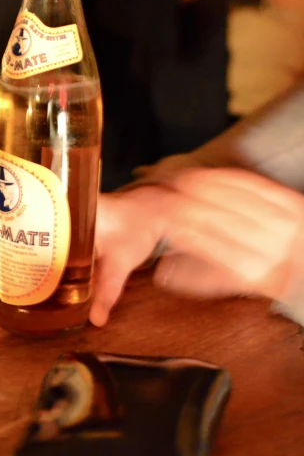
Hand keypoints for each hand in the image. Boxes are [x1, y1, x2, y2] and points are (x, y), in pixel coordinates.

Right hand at [0, 183, 166, 320]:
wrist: (150, 212)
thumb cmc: (136, 228)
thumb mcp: (123, 258)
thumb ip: (110, 288)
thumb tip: (96, 321)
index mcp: (66, 205)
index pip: (20, 200)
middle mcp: (51, 204)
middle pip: (4, 217)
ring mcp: (48, 213)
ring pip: (5, 223)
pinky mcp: (51, 224)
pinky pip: (17, 227)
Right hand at [151, 167, 303, 303]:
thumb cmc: (267, 272)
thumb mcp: (234, 282)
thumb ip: (201, 278)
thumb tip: (164, 272)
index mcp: (254, 274)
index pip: (208, 245)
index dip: (182, 229)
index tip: (164, 217)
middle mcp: (272, 251)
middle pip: (218, 220)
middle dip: (187, 204)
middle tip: (167, 193)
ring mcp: (286, 225)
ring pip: (233, 199)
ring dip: (202, 186)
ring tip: (182, 180)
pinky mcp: (293, 203)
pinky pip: (252, 184)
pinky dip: (226, 177)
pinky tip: (208, 174)